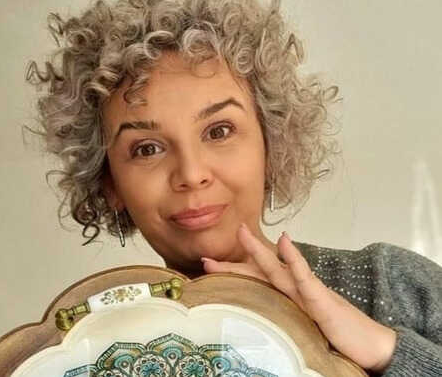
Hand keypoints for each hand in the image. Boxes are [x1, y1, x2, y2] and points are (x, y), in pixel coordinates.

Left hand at [201, 223, 396, 373]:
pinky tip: (285, 243)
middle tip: (208, 253)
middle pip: (260, 271)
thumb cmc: (337, 335)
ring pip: (277, 269)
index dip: (233, 272)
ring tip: (242, 233)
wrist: (370, 345)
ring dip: (258, 251)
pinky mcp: (322, 301)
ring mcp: (308, 293)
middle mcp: (295, 291)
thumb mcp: (302, 327)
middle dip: (234, 260)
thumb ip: (282, 317)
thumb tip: (259, 318)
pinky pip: (305, 278)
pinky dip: (294, 259)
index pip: (256, 282)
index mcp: (288, 297)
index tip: (208, 266)